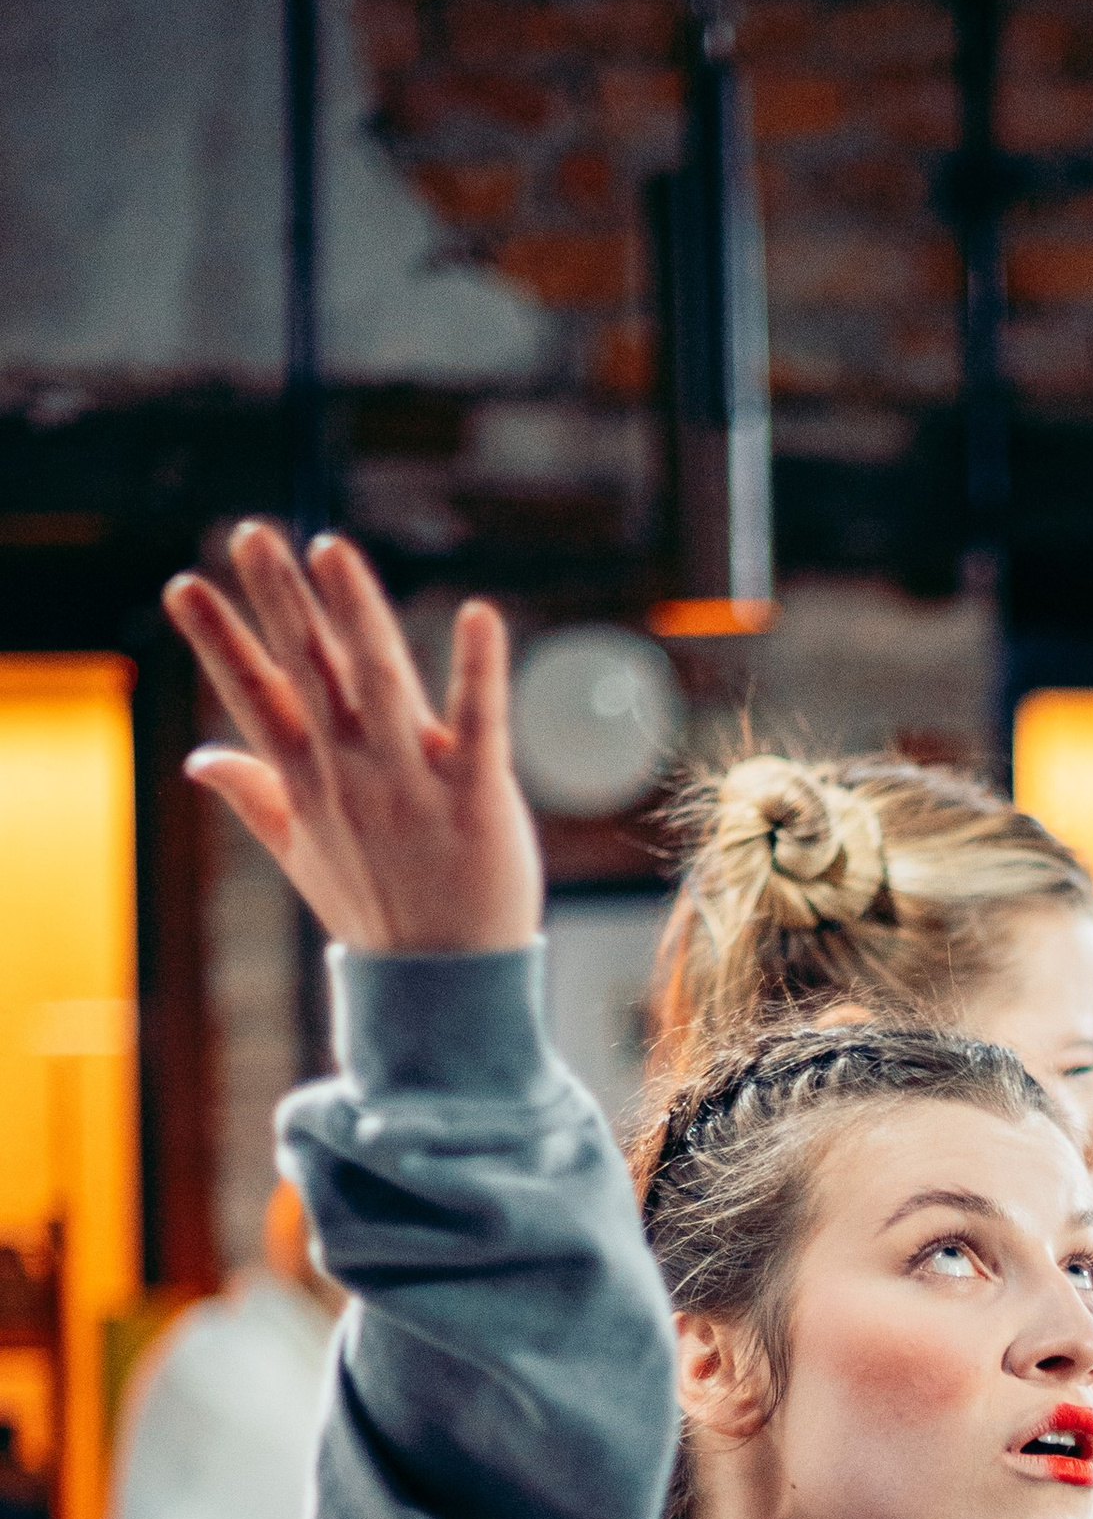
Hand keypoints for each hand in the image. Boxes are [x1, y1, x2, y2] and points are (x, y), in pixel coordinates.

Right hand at [163, 523, 543, 954]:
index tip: (184, 584)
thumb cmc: (380, 914)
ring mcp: (416, 786)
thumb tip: (198, 759)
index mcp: (311, 783)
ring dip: (356, 614)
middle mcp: (355, 776)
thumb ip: (254, 796)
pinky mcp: (480, 799)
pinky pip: (481, 725)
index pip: (256, 698)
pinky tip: (481, 614)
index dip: (220, 641)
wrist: (448, 986)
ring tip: (331, 549)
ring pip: (381, 684)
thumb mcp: (302, 855)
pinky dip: (480, 671)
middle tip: (252, 533)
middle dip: (280, 602)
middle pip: (311, 673)